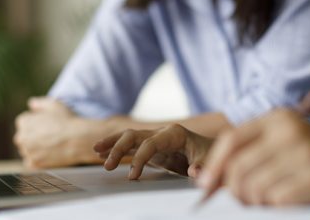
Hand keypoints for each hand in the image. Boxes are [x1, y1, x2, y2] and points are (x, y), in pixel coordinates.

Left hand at [13, 97, 105, 167]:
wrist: (79, 140)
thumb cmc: (67, 121)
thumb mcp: (54, 105)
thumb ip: (39, 103)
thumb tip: (31, 104)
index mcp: (23, 122)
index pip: (24, 122)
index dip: (36, 122)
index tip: (47, 124)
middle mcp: (21, 137)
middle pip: (24, 137)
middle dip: (33, 136)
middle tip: (49, 135)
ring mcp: (27, 152)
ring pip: (28, 150)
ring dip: (35, 148)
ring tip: (51, 145)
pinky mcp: (34, 164)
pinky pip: (32, 162)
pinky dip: (38, 160)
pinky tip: (49, 155)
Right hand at [93, 124, 213, 179]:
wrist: (213, 149)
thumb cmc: (211, 154)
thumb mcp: (209, 160)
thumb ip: (202, 166)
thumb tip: (193, 172)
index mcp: (174, 134)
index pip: (150, 144)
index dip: (139, 159)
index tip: (132, 177)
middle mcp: (161, 132)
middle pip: (134, 135)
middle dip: (118, 148)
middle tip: (107, 166)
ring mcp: (155, 138)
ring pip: (129, 137)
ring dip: (112, 144)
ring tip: (96, 151)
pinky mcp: (151, 146)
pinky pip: (131, 145)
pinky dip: (116, 148)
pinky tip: (102, 153)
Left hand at [198, 109, 309, 205]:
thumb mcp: (289, 144)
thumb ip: (255, 154)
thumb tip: (209, 179)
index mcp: (279, 118)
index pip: (231, 140)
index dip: (215, 166)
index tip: (206, 188)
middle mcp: (290, 130)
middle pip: (238, 168)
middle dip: (235, 193)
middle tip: (247, 202)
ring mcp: (305, 152)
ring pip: (254, 188)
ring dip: (257, 203)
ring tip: (274, 201)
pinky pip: (277, 201)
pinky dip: (277, 208)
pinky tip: (292, 202)